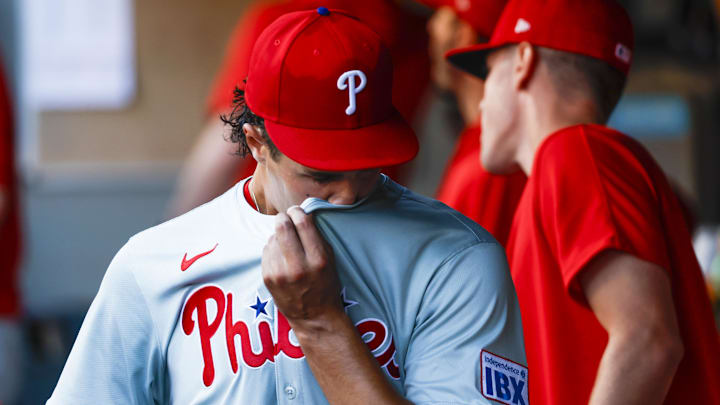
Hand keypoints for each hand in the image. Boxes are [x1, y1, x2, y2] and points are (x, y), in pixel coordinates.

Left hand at [262, 206, 343, 329]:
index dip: (298, 211)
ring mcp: (280, 273)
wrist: (313, 317)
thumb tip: (301, 214)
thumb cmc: (325, 285)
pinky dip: (273, 249)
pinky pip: (266, 251)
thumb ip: (317, 237)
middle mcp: (298, 266)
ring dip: (278, 236)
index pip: (303, 223)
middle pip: (282, 227)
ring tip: (287, 246)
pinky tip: (281, 258)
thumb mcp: (330, 260)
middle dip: (283, 218)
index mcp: (317, 259)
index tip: (297, 211)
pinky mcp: (268, 278)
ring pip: (272, 238)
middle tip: (286, 219)